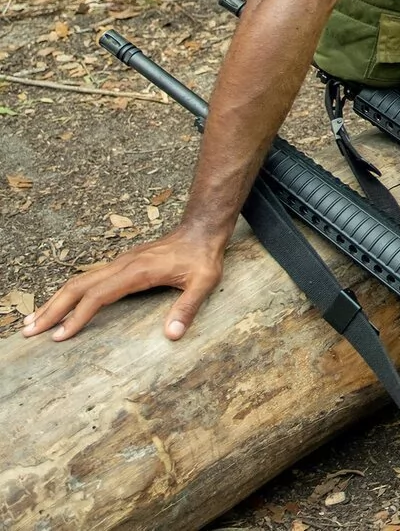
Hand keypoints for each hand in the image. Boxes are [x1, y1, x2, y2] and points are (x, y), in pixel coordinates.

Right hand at [22, 226, 226, 341]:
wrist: (202, 230)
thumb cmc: (202, 257)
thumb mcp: (204, 282)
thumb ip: (187, 308)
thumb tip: (172, 335)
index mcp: (137, 272)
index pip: (98, 296)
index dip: (78, 317)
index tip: (60, 336)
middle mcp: (122, 266)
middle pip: (77, 287)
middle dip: (52, 309)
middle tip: (29, 331)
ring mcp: (119, 263)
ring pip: (79, 281)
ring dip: (55, 300)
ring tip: (34, 321)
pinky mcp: (121, 264)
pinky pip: (88, 279)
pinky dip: (69, 293)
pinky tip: (61, 305)